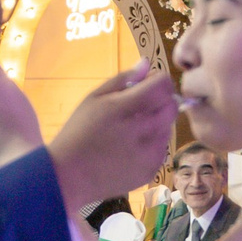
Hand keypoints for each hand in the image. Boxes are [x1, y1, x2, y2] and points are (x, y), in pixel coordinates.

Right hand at [49, 66, 177, 216]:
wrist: (70, 177)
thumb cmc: (78, 132)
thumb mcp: (93, 98)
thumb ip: (122, 79)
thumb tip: (146, 64)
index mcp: (127, 108)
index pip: (164, 85)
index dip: (158, 80)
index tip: (146, 84)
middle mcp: (144, 130)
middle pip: (172, 105)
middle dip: (161, 101)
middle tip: (139, 107)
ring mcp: (150, 153)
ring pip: (168, 126)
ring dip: (157, 123)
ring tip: (131, 130)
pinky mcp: (152, 169)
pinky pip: (162, 148)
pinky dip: (152, 143)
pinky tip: (130, 148)